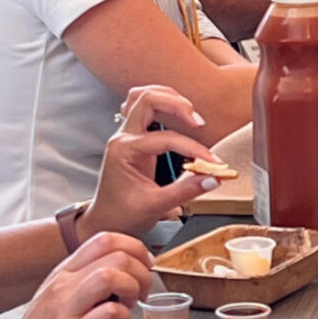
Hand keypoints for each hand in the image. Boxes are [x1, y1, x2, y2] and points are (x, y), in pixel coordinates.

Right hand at [6, 232, 153, 318]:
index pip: (104, 239)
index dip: (134, 246)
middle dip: (140, 270)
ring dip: (132, 288)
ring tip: (129, 303)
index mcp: (64, 270)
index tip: (145, 263)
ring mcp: (65, 309)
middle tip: (142, 289)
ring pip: (110, 276)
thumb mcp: (60, 291)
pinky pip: (108, 313)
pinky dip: (123, 316)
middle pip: (115, 254)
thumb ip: (85, 274)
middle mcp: (63, 284)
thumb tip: (125, 263)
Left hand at [81, 86, 222, 238]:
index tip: (211, 162)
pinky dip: (159, 103)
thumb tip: (213, 178)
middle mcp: (122, 137)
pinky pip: (141, 106)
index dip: (192, 148)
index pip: (165, 139)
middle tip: (198, 122)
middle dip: (177, 105)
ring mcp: (125, 134)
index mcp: (124, 151)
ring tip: (189, 112)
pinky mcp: (133, 136)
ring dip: (167, 98)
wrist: (105, 222)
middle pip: (147, 100)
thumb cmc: (122, 216)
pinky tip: (174, 111)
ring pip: (142, 96)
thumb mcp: (155, 206)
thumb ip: (186, 190)